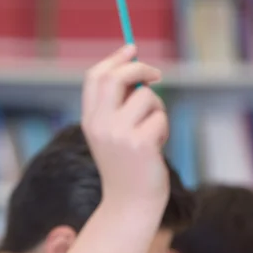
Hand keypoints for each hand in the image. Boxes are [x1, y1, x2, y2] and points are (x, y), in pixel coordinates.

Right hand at [81, 45, 169, 206]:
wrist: (129, 203)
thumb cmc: (126, 166)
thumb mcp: (112, 134)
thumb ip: (117, 106)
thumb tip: (138, 72)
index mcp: (89, 119)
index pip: (95, 77)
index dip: (114, 59)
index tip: (132, 48)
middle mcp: (99, 124)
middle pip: (116, 77)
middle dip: (140, 68)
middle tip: (156, 74)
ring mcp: (117, 134)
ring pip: (145, 96)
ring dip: (157, 109)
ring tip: (153, 131)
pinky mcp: (139, 143)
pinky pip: (160, 117)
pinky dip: (163, 128)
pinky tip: (156, 148)